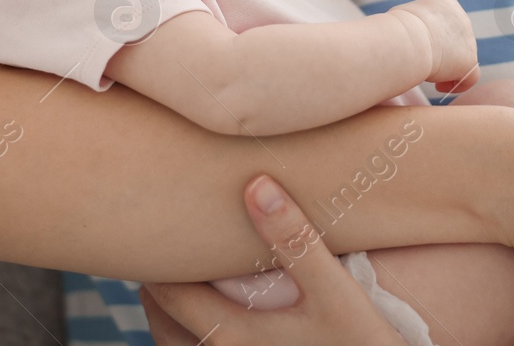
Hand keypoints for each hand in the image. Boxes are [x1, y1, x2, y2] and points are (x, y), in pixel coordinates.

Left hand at [139, 174, 409, 345]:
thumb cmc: (363, 345)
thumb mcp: (335, 291)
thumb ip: (296, 239)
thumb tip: (256, 184)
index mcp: (231, 335)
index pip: (168, 292)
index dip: (153, 259)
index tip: (150, 223)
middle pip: (163, 322)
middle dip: (157, 284)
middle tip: (161, 246)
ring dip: (172, 315)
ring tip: (181, 281)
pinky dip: (194, 336)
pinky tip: (222, 315)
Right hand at [388, 0, 477, 93]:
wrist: (407, 39)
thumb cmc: (396, 28)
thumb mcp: (402, 16)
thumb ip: (413, 22)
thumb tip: (405, 32)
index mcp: (445, 2)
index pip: (444, 21)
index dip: (434, 36)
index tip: (421, 47)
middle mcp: (462, 18)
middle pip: (455, 40)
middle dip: (442, 54)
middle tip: (423, 64)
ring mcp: (468, 39)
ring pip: (462, 58)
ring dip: (446, 69)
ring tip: (427, 76)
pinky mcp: (470, 60)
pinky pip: (471, 76)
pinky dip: (457, 84)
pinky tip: (440, 87)